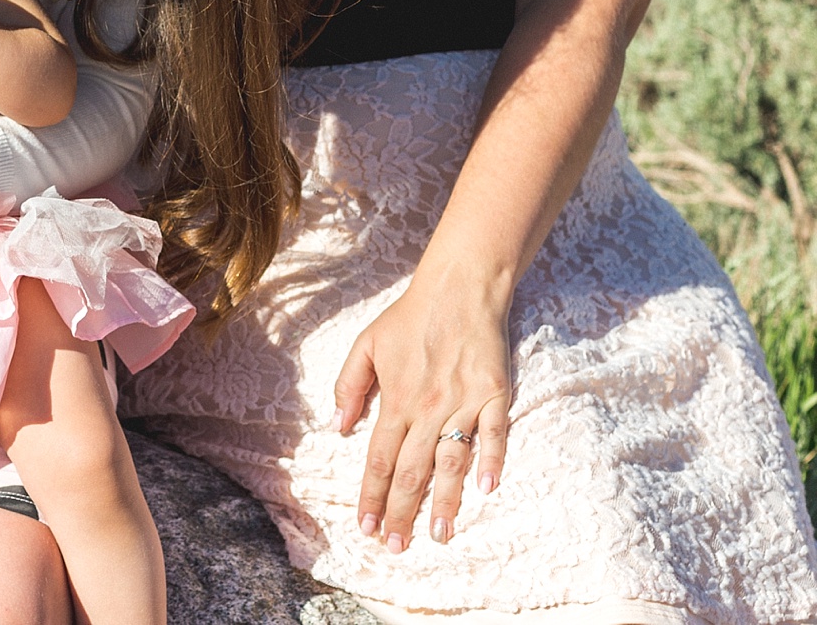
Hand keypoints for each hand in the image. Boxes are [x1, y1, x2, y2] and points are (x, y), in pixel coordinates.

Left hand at [334, 277, 511, 551]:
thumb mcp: (365, 345)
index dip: (372, 495)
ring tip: (440, 536)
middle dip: (402, 511)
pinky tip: (487, 489)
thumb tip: (338, 428)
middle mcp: (428, 407)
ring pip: (452, 460)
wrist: (457, 288)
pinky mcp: (495, 394)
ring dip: (445, 501)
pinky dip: (492, 460)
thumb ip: (348, 386)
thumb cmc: (408, 318)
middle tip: (396, 547)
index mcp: (395, 399)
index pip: (379, 459)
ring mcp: (464, 401)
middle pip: (412, 470)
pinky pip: (495, 433)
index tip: (366, 527)